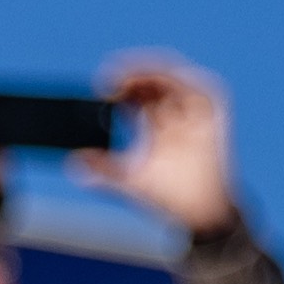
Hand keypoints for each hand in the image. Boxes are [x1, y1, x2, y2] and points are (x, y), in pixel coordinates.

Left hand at [80, 52, 239, 239]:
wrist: (201, 213)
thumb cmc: (169, 197)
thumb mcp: (128, 181)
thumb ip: (103, 170)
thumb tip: (71, 161)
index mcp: (156, 123)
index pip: (133, 95)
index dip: (116, 89)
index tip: (98, 89)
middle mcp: (175, 111)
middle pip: (149, 81)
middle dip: (128, 76)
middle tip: (106, 82)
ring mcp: (194, 108)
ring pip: (168, 75)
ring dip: (145, 70)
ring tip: (122, 76)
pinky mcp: (211, 108)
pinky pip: (191, 83)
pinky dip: (171, 77)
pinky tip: (151, 77)